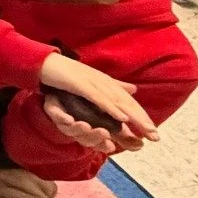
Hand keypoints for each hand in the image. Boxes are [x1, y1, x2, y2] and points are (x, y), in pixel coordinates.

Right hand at [40, 53, 158, 141]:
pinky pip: (99, 98)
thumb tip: (133, 89)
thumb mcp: (91, 80)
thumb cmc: (64, 73)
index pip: (127, 101)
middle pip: (126, 102)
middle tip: (155, 136)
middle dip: (142, 120)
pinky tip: (122, 118)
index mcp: (105, 82)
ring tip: (146, 130)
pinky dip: (111, 108)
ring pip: (117, 101)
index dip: (141, 116)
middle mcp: (102, 81)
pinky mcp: (80, 84)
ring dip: (133, 116)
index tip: (153, 132)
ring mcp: (92, 82)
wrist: (42, 61)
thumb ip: (111, 85)